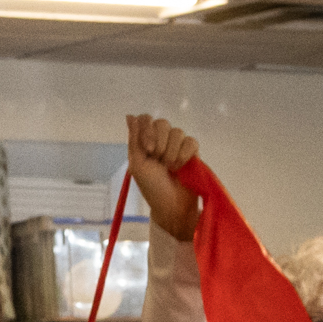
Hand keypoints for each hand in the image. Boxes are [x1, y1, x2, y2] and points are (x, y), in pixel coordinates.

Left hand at [129, 116, 200, 241]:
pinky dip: (185, 154)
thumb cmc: (152, 188)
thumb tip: (130, 115)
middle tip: (159, 162)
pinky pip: (191, 141)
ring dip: (172, 152)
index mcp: (145, 140)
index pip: (146, 119)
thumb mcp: (137, 165)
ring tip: (171, 168)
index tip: (148, 150)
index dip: (148, 130)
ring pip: (177, 132)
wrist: (172, 206)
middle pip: (162, 123)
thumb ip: (134, 140)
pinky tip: (181, 166)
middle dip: (160, 144)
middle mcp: (161, 139)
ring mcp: (177, 145)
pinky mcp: (192, 152)